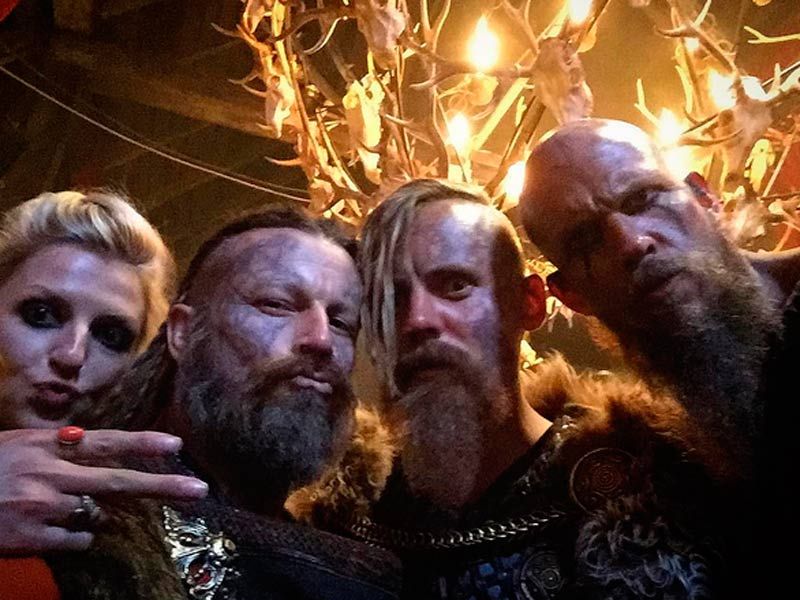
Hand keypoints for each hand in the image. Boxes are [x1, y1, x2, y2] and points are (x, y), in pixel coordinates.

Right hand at [0, 428, 207, 553]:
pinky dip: (74, 536)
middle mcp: (48, 476)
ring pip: (96, 515)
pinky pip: (78, 540)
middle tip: (198, 490)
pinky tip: (46, 528)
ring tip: (52, 506)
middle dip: (163, 486)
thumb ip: (57, 444)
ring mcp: (42, 509)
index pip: (105, 442)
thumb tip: (89, 441)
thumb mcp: (18, 444)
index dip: (142, 444)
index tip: (176, 446)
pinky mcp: (35, 540)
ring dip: (90, 513)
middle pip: (117, 481)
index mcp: (45, 447)